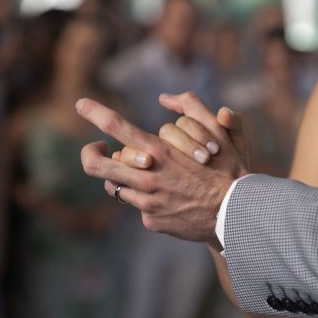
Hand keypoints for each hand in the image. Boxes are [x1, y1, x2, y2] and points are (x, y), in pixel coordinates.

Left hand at [76, 93, 249, 247]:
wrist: (237, 215)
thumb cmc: (228, 169)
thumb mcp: (216, 131)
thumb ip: (193, 106)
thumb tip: (165, 97)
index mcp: (158, 151)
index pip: (116, 127)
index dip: (94, 113)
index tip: (80, 104)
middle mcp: (146, 176)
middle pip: (95, 164)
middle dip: (90, 153)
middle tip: (98, 147)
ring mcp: (146, 201)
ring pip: (114, 185)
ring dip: (121, 175)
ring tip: (138, 171)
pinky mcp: (151, 220)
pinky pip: (137, 205)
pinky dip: (146, 197)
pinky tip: (167, 197)